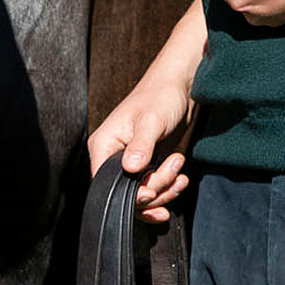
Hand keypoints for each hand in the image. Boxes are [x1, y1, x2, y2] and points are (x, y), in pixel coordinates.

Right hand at [87, 66, 193, 223]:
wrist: (180, 88)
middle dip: (155, 188)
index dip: (129, 194)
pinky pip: (154, 190)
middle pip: (127, 195)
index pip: (106, 185)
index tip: (151, 190)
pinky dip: (168, 189)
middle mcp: (113, 158)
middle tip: (174, 165)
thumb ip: (141, 146)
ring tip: (179, 163)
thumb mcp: (151, 121)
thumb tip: (131, 168)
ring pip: (143, 196)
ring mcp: (131, 164)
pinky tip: (180, 179)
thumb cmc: (160, 96)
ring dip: (165, 188)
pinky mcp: (147, 167)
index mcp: (104, 145)